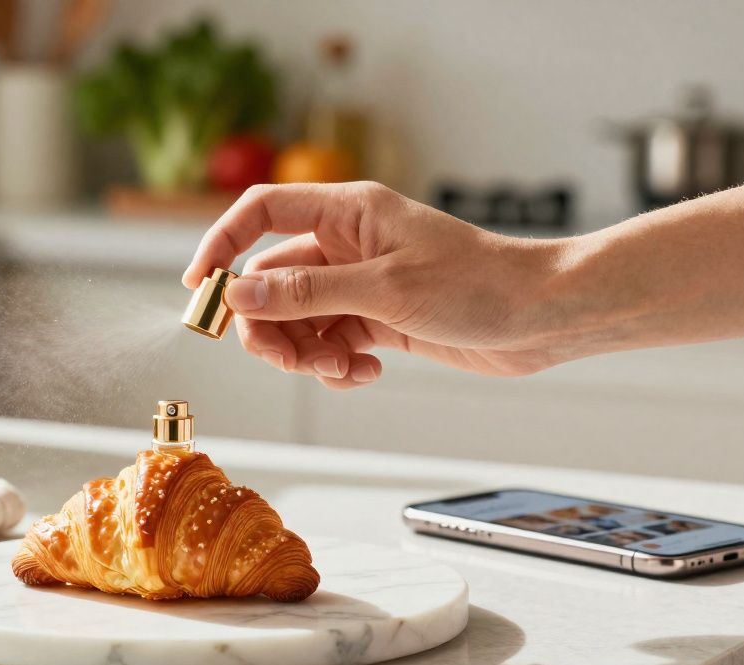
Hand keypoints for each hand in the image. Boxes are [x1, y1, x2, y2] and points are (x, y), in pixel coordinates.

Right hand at [182, 182, 577, 389]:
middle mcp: (347, 243)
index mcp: (347, 212)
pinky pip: (329, 343)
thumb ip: (306, 292)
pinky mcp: (377, 319)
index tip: (200, 289)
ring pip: (298, 320)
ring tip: (340, 370)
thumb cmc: (479, 284)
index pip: (261, 213)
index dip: (222, 244)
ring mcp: (360, 283)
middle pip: (271, 280)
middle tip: (286, 360)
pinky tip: (364, 374)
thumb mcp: (384, 289)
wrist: (543, 316)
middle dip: (270, 326)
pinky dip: (335, 366)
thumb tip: (239, 295)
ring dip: (306, 354)